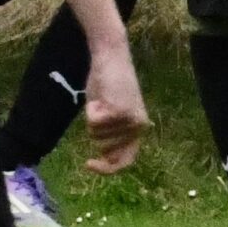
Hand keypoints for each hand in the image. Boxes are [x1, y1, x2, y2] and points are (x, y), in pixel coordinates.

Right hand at [78, 43, 146, 174]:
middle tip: (101, 109)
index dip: (106, 168)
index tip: (88, 164)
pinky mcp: (118, 111)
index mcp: (139, 129)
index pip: (125, 160)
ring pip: (95, 134)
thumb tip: (104, 157)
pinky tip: (99, 96)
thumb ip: (112, 135)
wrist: (112, 58)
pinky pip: (92, 122)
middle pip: (103, 147)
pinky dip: (89, 110)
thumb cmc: (109, 85)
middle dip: (95, 132)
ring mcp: (129, 120)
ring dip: (91, 118)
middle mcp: (138, 127)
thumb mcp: (113, 113)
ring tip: (102, 100)